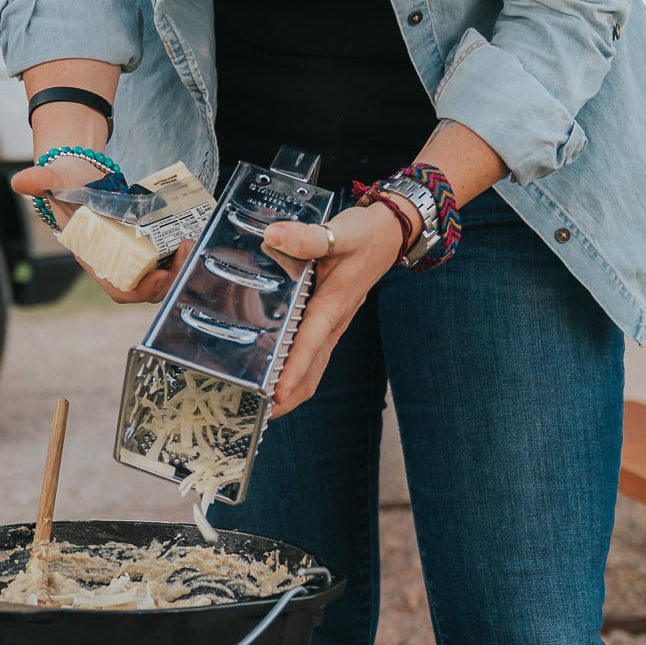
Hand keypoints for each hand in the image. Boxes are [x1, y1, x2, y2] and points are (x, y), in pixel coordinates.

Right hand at [11, 159, 193, 304]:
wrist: (79, 170)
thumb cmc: (65, 182)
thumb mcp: (54, 180)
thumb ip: (41, 181)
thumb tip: (22, 181)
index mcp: (96, 258)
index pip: (119, 289)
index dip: (140, 290)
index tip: (159, 277)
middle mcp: (117, 260)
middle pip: (148, 286)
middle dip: (171, 277)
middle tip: (186, 251)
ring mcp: (134, 251)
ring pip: (163, 273)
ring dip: (180, 266)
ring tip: (191, 243)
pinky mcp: (148, 239)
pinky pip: (168, 255)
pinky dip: (181, 252)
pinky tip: (193, 234)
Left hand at [260, 200, 407, 414]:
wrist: (389, 235)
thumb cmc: (365, 235)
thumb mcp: (339, 232)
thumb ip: (307, 237)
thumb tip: (274, 236)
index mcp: (333, 305)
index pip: (310, 344)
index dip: (293, 370)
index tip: (276, 395)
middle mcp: (334, 322)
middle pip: (311, 371)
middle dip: (288, 396)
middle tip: (256, 412)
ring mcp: (333, 326)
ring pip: (313, 368)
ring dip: (291, 389)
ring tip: (259, 404)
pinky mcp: (329, 323)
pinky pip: (312, 356)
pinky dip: (296, 372)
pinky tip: (275, 375)